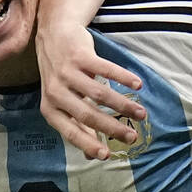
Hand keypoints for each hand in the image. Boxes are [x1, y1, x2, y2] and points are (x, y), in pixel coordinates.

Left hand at [36, 21, 144, 158]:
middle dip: (112, 128)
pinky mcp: (79, 56)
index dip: (88, 144)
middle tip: (133, 137)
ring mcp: (66, 73)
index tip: (107, 156)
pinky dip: (123, 77)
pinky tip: (137, 84)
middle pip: (87, 115)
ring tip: (141, 113)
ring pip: (99, 94)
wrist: (53, 35)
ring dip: (123, 105)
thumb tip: (92, 157)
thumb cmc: (61, 75)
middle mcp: (55, 92)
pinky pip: (105, 69)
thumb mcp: (62, 101)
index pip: (70, 131)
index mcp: (50, 109)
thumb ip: (76, 125)